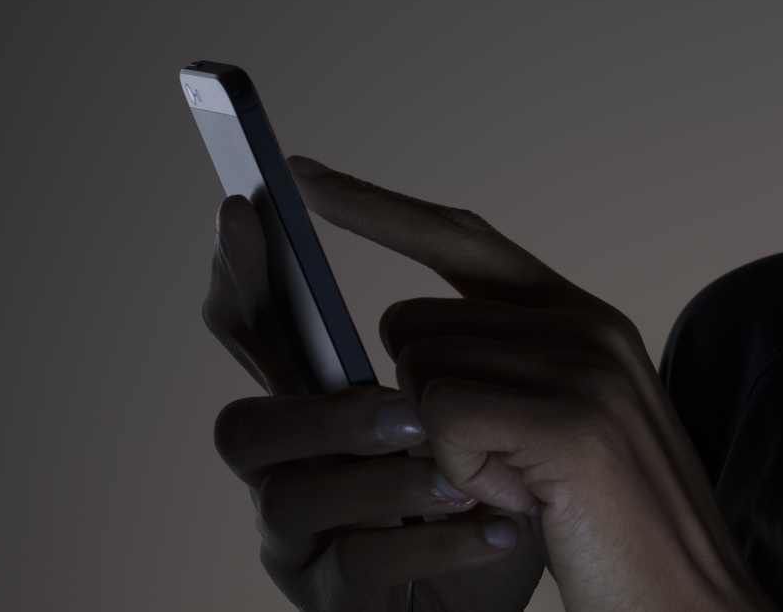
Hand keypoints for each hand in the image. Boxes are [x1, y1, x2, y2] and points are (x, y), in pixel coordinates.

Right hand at [206, 194, 544, 610]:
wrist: (542, 588)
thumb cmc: (505, 481)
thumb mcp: (489, 395)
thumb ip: (452, 335)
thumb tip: (411, 253)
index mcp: (318, 404)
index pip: (254, 334)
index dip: (240, 278)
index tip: (245, 210)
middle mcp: (287, 470)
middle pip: (245, 431)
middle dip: (323, 416)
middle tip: (412, 413)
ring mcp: (299, 542)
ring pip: (296, 500)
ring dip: (387, 483)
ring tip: (467, 480)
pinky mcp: (334, 602)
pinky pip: (358, 567)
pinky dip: (434, 544)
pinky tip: (500, 528)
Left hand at [290, 158, 775, 611]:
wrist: (692, 601)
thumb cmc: (614, 532)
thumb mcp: (560, 426)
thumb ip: (504, 367)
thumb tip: (407, 338)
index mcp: (583, 318)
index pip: (466, 237)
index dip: (384, 207)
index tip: (310, 179)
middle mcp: (585, 323)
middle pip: (414, 321)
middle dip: (419, 404)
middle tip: (493, 468)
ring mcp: (582, 364)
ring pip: (419, 369)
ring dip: (441, 448)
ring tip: (515, 487)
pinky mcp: (568, 418)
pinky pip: (440, 417)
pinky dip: (455, 472)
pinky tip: (515, 502)